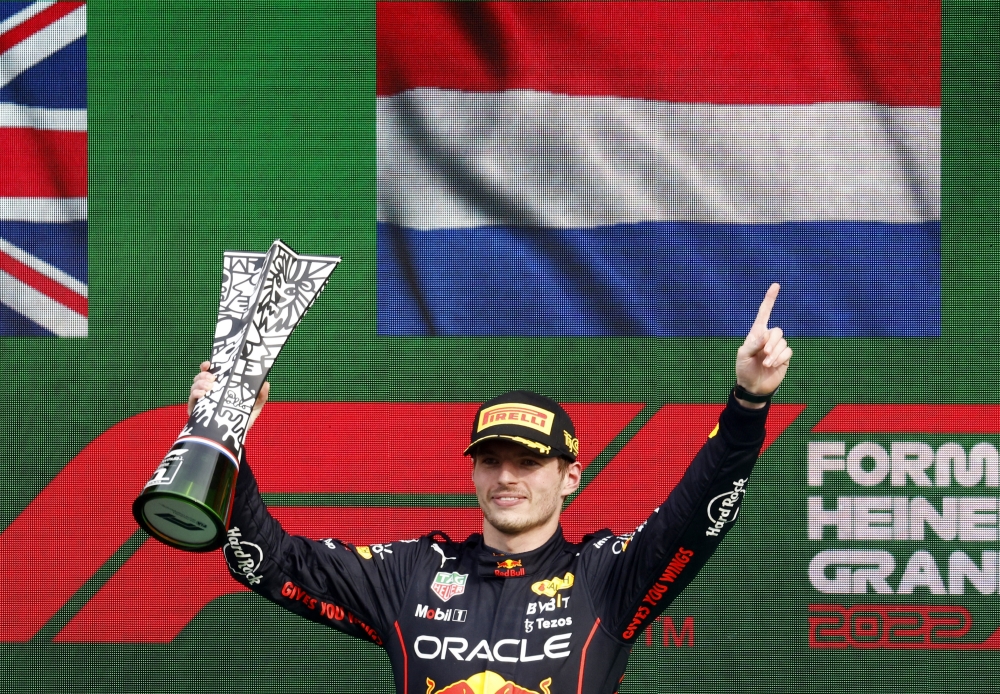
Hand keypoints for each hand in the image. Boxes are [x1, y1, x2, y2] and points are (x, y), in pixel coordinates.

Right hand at [188, 360, 269, 430]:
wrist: (235, 438)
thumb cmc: (244, 419)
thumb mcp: (255, 406)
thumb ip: (261, 395)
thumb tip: (265, 383)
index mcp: (221, 386)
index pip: (211, 372)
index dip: (208, 366)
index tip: (209, 364)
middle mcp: (209, 391)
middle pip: (201, 377)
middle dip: (205, 375)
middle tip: (213, 378)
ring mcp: (202, 401)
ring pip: (195, 386)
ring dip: (200, 383)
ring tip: (209, 387)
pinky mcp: (196, 412)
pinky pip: (191, 400)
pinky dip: (195, 394)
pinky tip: (202, 395)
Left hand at [735, 283, 791, 407]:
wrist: (753, 386)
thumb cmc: (744, 369)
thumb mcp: (743, 356)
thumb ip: (753, 344)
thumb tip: (764, 334)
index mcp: (756, 334)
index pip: (764, 313)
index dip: (770, 300)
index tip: (775, 286)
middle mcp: (768, 339)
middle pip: (777, 331)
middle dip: (772, 342)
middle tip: (765, 353)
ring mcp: (777, 348)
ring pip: (783, 342)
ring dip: (775, 353)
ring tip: (767, 364)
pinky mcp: (784, 357)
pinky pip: (788, 351)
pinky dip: (780, 358)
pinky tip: (773, 365)